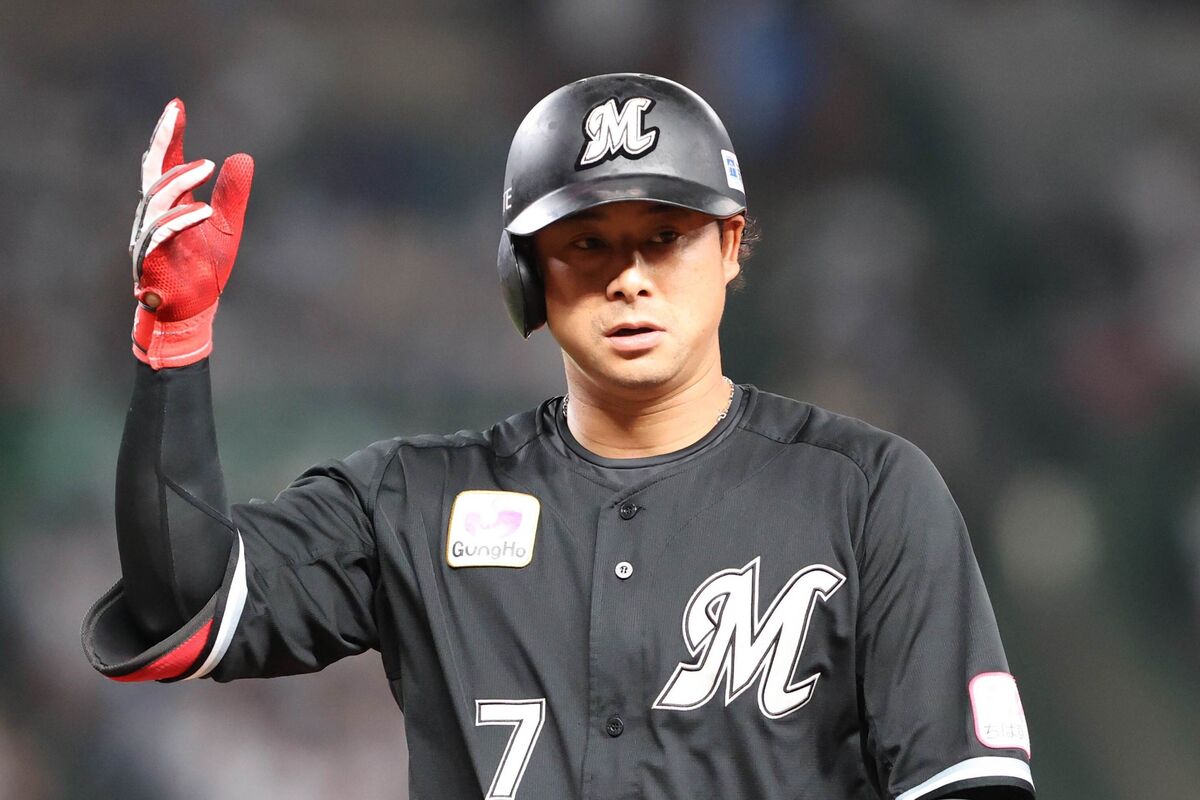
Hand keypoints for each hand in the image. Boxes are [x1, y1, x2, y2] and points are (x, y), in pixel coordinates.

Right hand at [128, 98, 253, 368]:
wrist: (196, 310)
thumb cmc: (205, 269)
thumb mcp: (227, 226)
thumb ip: (233, 194)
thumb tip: (242, 156)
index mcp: (170, 205)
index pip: (164, 163)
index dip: (169, 135)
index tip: (176, 106)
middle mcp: (154, 216)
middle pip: (153, 174)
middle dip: (167, 148)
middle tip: (196, 140)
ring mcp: (149, 237)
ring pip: (155, 201)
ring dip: (180, 182)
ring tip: (207, 170)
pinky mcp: (152, 261)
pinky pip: (161, 234)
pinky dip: (181, 219)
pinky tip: (204, 210)